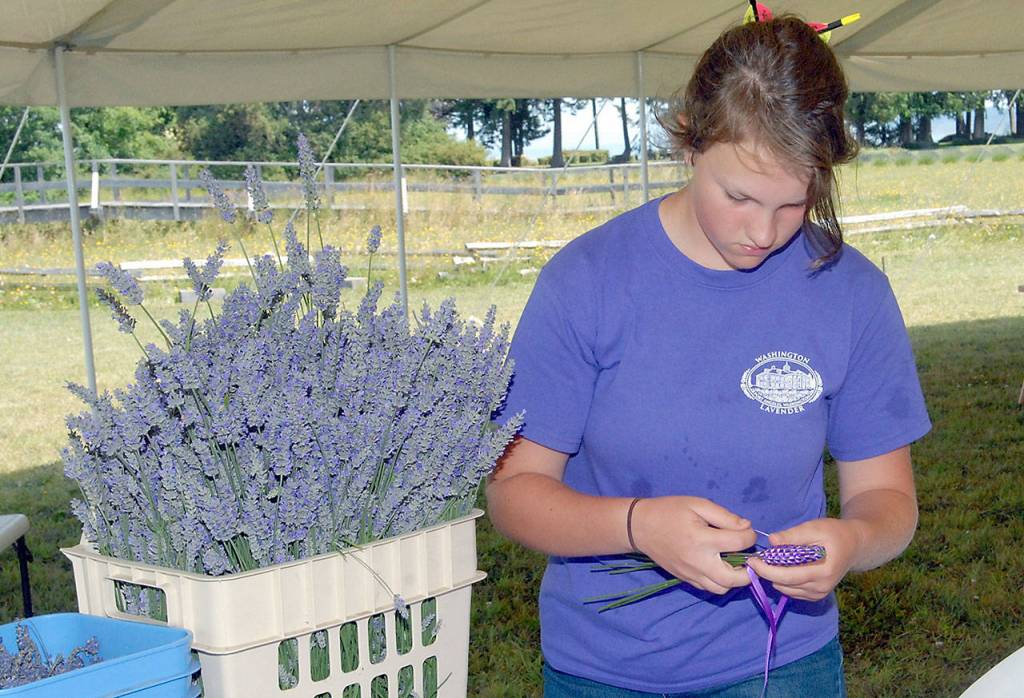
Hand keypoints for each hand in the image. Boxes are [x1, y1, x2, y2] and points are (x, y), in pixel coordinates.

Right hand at [631, 496, 756, 594]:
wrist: (640, 527)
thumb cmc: (669, 511)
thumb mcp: (697, 504)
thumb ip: (724, 516)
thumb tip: (746, 527)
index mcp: (702, 539)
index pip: (738, 543)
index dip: (749, 536)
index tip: (746, 530)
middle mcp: (698, 561)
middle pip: (735, 579)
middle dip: (749, 570)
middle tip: (749, 557)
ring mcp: (691, 574)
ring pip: (722, 589)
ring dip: (734, 579)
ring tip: (734, 563)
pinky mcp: (685, 579)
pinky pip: (708, 588)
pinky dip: (719, 581)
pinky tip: (718, 566)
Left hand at [746, 517, 863, 601]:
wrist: (853, 545)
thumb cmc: (833, 533)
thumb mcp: (814, 528)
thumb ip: (792, 536)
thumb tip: (771, 541)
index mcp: (823, 571)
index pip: (789, 576)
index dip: (767, 570)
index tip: (752, 560)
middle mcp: (821, 587)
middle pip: (785, 584)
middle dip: (767, 573)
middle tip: (755, 559)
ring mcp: (819, 593)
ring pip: (786, 589)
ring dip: (774, 577)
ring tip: (770, 560)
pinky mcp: (816, 595)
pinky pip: (792, 591)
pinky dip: (783, 581)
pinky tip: (782, 567)